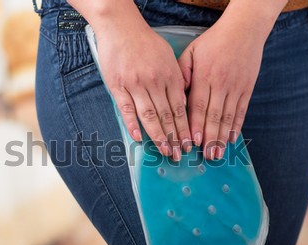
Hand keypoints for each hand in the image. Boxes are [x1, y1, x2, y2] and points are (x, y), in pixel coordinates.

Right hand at [97, 24, 191, 160]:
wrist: (121, 27)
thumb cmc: (146, 43)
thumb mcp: (168, 57)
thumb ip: (177, 79)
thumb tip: (182, 102)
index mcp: (170, 76)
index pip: (180, 108)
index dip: (185, 128)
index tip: (189, 143)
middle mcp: (155, 82)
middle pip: (167, 115)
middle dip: (174, 137)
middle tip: (179, 154)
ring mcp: (136, 85)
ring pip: (149, 115)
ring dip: (158, 136)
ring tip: (164, 151)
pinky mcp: (118, 86)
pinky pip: (126, 108)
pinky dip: (132, 124)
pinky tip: (138, 138)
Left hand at [178, 0, 285, 159]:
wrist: (244, 30)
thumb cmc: (213, 41)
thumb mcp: (191, 52)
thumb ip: (182, 73)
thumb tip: (178, 95)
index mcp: (204, 77)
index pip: (198, 106)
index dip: (195, 125)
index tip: (193, 142)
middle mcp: (220, 84)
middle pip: (213, 116)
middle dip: (209, 138)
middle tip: (206, 156)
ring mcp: (236, 88)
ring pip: (228, 117)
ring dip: (222, 137)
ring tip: (218, 154)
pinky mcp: (247, 89)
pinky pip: (241, 111)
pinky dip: (236, 126)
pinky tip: (231, 139)